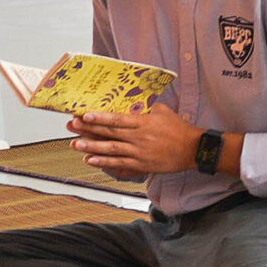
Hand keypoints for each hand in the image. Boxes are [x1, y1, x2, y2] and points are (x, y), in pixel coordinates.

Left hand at [68, 105, 201, 179]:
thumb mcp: (164, 112)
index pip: (117, 119)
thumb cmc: (179, 129)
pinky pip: (119, 163)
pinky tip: (90, 160)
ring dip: (91, 147)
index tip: (84, 114)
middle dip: (89, 129)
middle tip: (73, 126)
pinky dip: (104, 162)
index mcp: (144, 122)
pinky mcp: (141, 164)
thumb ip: (146, 107)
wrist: (193, 149)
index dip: (99, 117)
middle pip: (110, 132)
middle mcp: (139, 137)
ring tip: (75, 144)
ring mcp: (139, 152)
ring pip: (111, 149)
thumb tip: (132, 102)